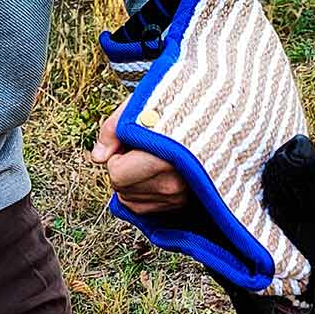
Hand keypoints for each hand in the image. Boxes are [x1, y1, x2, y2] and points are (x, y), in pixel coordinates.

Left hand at [91, 99, 188, 214]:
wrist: (217, 119)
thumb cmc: (181, 107)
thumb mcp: (142, 105)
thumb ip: (113, 129)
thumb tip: (97, 156)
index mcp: (164, 160)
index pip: (117, 175)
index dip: (116, 156)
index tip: (130, 142)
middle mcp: (172, 185)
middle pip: (121, 190)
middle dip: (123, 170)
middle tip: (141, 149)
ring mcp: (178, 198)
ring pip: (130, 201)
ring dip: (132, 182)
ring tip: (150, 159)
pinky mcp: (181, 205)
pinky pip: (144, 208)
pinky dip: (143, 192)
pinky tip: (154, 173)